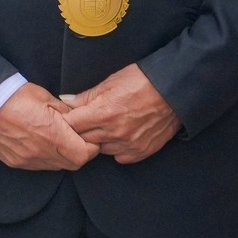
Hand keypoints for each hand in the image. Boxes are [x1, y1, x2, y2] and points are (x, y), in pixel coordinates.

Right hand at [0, 83, 98, 171]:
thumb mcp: (45, 97)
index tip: (89, 136)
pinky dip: (46, 158)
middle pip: (73, 164)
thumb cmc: (14, 95)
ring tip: (58, 139)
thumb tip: (78, 120)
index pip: (84, 154)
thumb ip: (66, 112)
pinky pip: (39, 166)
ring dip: (63, 156)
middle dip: (80, 152)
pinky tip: (42, 143)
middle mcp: (41, 152)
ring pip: (56, 166)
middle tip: (77, 138)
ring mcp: (27, 160)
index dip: (91, 147)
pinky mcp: (16, 162)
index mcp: (52, 134)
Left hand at [59, 63, 180, 164]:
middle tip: (84, 121)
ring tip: (104, 126)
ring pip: (100, 150)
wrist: (173, 90)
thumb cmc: (141, 80)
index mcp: (104, 113)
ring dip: (98, 140)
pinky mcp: (141, 152)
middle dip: (80, 130)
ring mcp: (128, 144)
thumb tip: (65, 100)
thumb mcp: (110, 82)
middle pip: (83, 139)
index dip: (67, 120)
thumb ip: (86, 96)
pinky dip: (116, 148)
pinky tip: (118, 135)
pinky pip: (119, 157)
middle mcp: (114, 132)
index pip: (72, 124)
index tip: (67, 117)